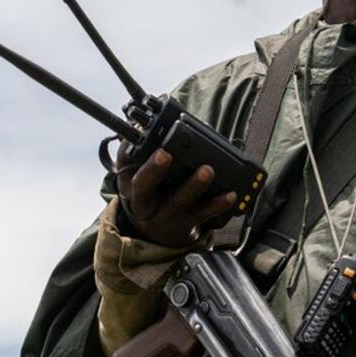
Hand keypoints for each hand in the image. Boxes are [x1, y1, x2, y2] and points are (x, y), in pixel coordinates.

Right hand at [115, 142, 236, 247]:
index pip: (125, 167)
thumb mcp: (136, 176)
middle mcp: (144, 202)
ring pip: (178, 201)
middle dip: (154, 170)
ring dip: (193, 185)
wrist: (154, 232)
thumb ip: (137, 152)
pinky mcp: (186, 224)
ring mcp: (165, 215)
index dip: (132, 156)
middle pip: (145, 187)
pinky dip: (217, 205)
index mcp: (131, 185)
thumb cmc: (149, 192)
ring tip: (207, 170)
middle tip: (165, 154)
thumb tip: (139, 124)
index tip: (154, 148)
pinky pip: (203, 215)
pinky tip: (230, 194)